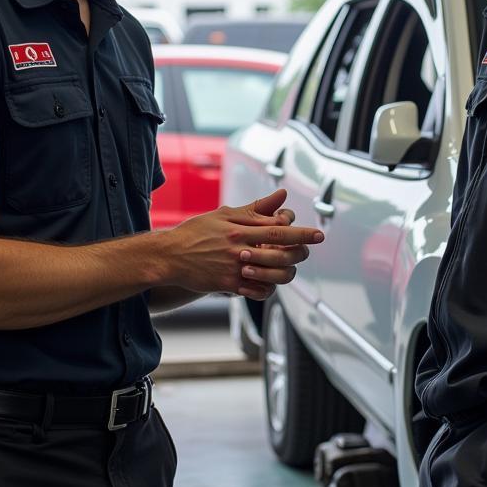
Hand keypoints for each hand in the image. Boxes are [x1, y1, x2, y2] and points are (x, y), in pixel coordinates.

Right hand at [164, 189, 322, 299]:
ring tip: (290, 267)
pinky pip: (256, 291)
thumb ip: (255, 208)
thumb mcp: (224, 215)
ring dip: (286, 271)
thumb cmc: (196, 232)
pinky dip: (267, 288)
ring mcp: (234, 268)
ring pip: (272, 273)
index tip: (317, 234)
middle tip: (311, 248)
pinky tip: (269, 283)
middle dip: (302, 250)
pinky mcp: (227, 284)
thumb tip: (282, 195)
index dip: (300, 232)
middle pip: (280, 250)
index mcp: (239, 228)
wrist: (169, 256)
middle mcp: (239, 248)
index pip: (278, 229)